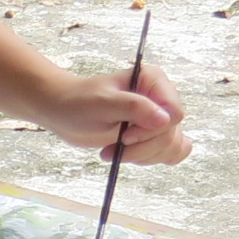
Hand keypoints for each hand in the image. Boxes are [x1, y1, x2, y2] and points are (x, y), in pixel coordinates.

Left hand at [32, 59, 190, 165]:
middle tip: (115, 145)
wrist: (64, 112)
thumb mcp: (103, 103)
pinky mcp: (153, 134)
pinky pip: (171, 151)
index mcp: (153, 80)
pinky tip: (131, 155)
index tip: (125, 137)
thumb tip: (165, 120)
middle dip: (142, 147)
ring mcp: (159, 117)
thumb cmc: (80, 102)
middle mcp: (161, 97)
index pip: (173, 113)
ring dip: (143, 155)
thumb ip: (135, 108)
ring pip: (171, 145)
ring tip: (115, 150)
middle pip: (171, 133)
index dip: (151, 130)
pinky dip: (152, 158)